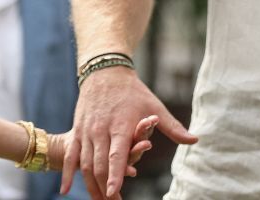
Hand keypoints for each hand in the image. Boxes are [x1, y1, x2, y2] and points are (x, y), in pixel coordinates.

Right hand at [62, 66, 197, 199]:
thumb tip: (195, 139)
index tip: (113, 191)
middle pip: (99, 164)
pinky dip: (67, 172)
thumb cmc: (134, 92)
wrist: (105, 72)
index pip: (116, 154)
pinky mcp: (77, 130)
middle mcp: (101, 129)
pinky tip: (64, 189)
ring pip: (85, 162)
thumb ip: (172, 127)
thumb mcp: (155, 106)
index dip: (114, 173)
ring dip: (89, 184)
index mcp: (121, 124)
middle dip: (103, 187)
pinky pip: (70, 154)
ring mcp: (87, 130)